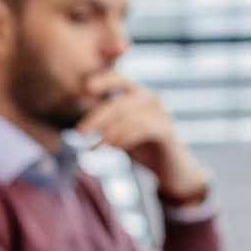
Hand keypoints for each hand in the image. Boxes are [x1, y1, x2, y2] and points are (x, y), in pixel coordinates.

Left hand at [75, 74, 207, 204]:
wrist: (171, 170)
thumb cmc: (143, 149)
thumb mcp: (120, 134)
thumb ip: (105, 126)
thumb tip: (79, 127)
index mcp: (138, 95)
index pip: (120, 80)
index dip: (104, 81)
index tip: (86, 88)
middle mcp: (151, 99)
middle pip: (119, 103)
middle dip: (97, 118)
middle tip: (79, 132)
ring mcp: (161, 113)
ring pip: (129, 116)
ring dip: (109, 132)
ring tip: (96, 146)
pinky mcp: (167, 130)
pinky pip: (143, 129)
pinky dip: (125, 137)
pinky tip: (114, 147)